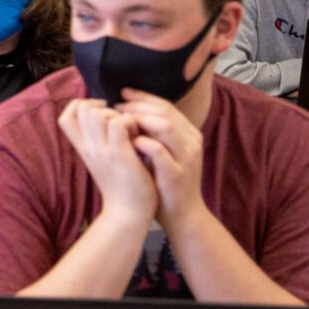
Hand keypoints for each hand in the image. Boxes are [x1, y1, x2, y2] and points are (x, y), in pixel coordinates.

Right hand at [57, 99, 156, 225]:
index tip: (102, 113)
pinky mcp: (118, 154)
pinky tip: (139, 138)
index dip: (83, 105)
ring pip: (98, 113)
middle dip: (104, 108)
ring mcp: (101, 150)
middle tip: (121, 125)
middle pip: (82, 108)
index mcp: (82, 148)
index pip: (66, 115)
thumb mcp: (102, 161)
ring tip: (131, 131)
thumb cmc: (121, 186)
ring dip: (118, 115)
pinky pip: (118, 123)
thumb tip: (108, 119)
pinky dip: (131, 123)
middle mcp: (88, 146)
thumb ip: (99, 141)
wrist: (128, 214)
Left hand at [116, 88, 205, 230]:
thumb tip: (128, 111)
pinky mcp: (176, 174)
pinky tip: (128, 141)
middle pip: (164, 111)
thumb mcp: (164, 152)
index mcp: (189, 134)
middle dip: (137, 106)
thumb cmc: (166, 182)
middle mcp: (191, 142)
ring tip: (121, 121)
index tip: (122, 93)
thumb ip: (153, 133)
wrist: (182, 215)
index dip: (142, 97)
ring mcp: (186, 158)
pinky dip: (142, 143)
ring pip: (165, 126)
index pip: (166, 106)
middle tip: (116, 106)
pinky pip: (159, 151)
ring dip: (140, 120)